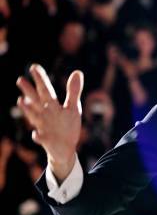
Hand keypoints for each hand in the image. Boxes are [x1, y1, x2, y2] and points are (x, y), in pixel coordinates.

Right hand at [16, 65, 83, 182]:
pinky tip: (35, 134)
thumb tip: (77, 72)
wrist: (64, 148)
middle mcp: (45, 114)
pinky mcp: (47, 140)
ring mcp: (44, 127)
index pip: (45, 90)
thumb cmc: (67, 126)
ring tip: (21, 101)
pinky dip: (37, 136)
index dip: (40, 79)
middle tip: (20, 79)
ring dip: (28, 110)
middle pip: (37, 101)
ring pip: (34, 117)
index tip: (34, 67)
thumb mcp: (72, 108)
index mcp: (52, 106)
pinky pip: (41, 138)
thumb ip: (73, 91)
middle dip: (29, 91)